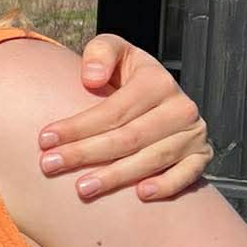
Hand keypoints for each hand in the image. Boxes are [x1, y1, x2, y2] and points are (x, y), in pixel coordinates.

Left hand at [40, 35, 210, 201]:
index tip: (45, 139)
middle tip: (50, 166)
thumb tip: (92, 78)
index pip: (113, 110)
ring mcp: (193, 133)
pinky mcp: (201, 155)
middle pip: (128, 137)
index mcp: (157, 80)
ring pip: (152, 159)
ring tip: (82, 187)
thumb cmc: (126, 75)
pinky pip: (186, 176)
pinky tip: (140, 195)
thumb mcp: (113, 51)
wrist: (156, 94)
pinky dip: (166, 186)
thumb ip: (100, 53)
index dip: (77, 126)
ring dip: (116, 177)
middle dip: (85, 153)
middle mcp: (180, 107)